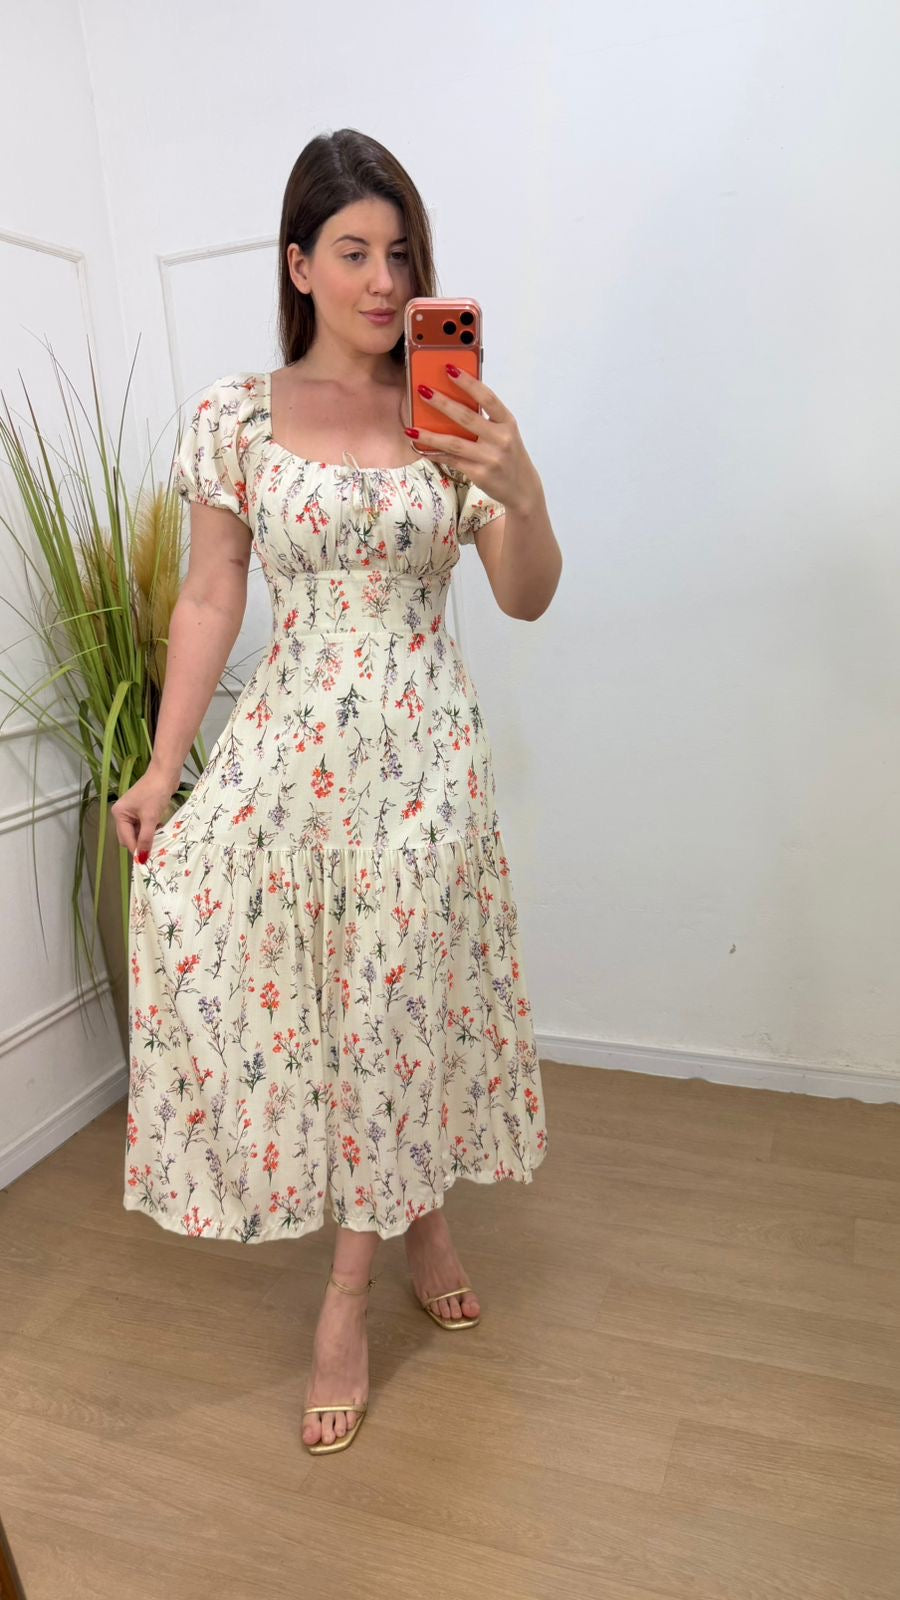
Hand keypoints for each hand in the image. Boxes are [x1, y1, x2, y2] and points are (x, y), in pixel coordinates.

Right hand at [110, 768, 175, 860]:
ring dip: (148, 837)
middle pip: (130, 837)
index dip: (136, 849)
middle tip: (155, 851)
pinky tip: (161, 831)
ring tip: (160, 841)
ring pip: (139, 832)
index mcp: (119, 814)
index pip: (126, 838)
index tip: (148, 862)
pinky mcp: (143, 810)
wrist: (166, 773)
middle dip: (141, 844)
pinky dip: (152, 830)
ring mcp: (133, 811)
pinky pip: (145, 825)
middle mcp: (123, 813)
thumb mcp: (150, 818)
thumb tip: (142, 858)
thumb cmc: (155, 793)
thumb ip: (146, 838)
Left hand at [407, 366, 541, 514]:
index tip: (449, 368)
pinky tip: (422, 448)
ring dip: (430, 435)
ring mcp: (490, 458)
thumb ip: (486, 418)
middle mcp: (500, 439)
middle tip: (423, 391)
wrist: (522, 488)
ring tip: (411, 428)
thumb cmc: (509, 455)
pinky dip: (436, 453)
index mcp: (507, 422)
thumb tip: (454, 400)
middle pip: (466, 417)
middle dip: (442, 402)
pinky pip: (452, 460)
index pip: (487, 397)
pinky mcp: (480, 474)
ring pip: (454, 443)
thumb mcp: (505, 433)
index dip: (468, 382)